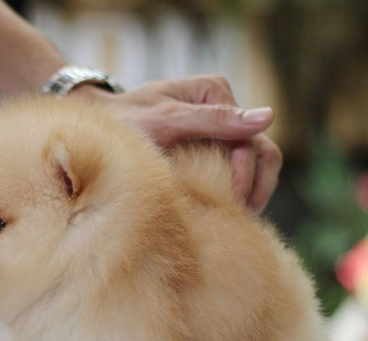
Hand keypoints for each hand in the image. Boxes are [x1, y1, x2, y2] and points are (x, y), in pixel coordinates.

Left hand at [77, 76, 282, 212]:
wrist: (98, 133)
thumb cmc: (125, 122)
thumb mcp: (166, 121)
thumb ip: (214, 120)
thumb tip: (269, 116)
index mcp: (215, 93)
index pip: (252, 139)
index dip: (245, 174)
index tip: (229, 201)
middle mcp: (222, 110)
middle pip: (262, 154)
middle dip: (253, 188)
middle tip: (236, 218)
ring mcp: (217, 133)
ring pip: (255, 169)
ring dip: (248, 196)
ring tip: (231, 221)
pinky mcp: (209, 154)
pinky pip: (235, 178)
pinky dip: (232, 196)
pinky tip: (218, 214)